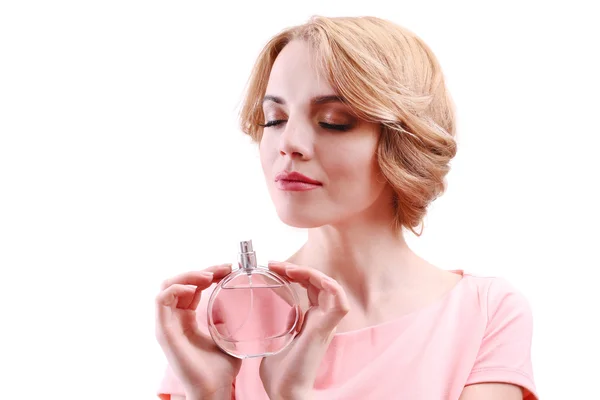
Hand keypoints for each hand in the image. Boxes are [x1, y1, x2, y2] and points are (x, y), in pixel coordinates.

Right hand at [155, 264, 241, 398]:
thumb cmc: (220, 370)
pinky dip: (175, 289)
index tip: (229, 269)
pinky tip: (194, 289)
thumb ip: (229, 323)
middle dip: (200, 271)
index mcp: (186, 320)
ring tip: (209, 277)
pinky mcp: (163, 332)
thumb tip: (240, 308)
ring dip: (188, 276)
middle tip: (223, 269)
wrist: (213, 390)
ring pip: (167, 285)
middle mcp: (173, 320)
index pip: (192, 288)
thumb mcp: (227, 338)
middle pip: (179, 282)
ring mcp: (166, 325)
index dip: (208, 274)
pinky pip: (161, 300)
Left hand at [259, 261, 349, 399]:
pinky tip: (310, 277)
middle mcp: (321, 319)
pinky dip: (329, 286)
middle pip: (318, 283)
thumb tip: (255, 312)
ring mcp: (325, 324)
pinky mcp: (325, 330)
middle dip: (298, 269)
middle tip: (274, 265)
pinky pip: (339, 303)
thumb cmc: (279, 374)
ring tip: (288, 269)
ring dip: (310, 273)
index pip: (309, 287)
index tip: (271, 268)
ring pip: (330, 287)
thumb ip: (273, 325)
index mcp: (310, 320)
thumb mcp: (274, 339)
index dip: (294, 274)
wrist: (285, 393)